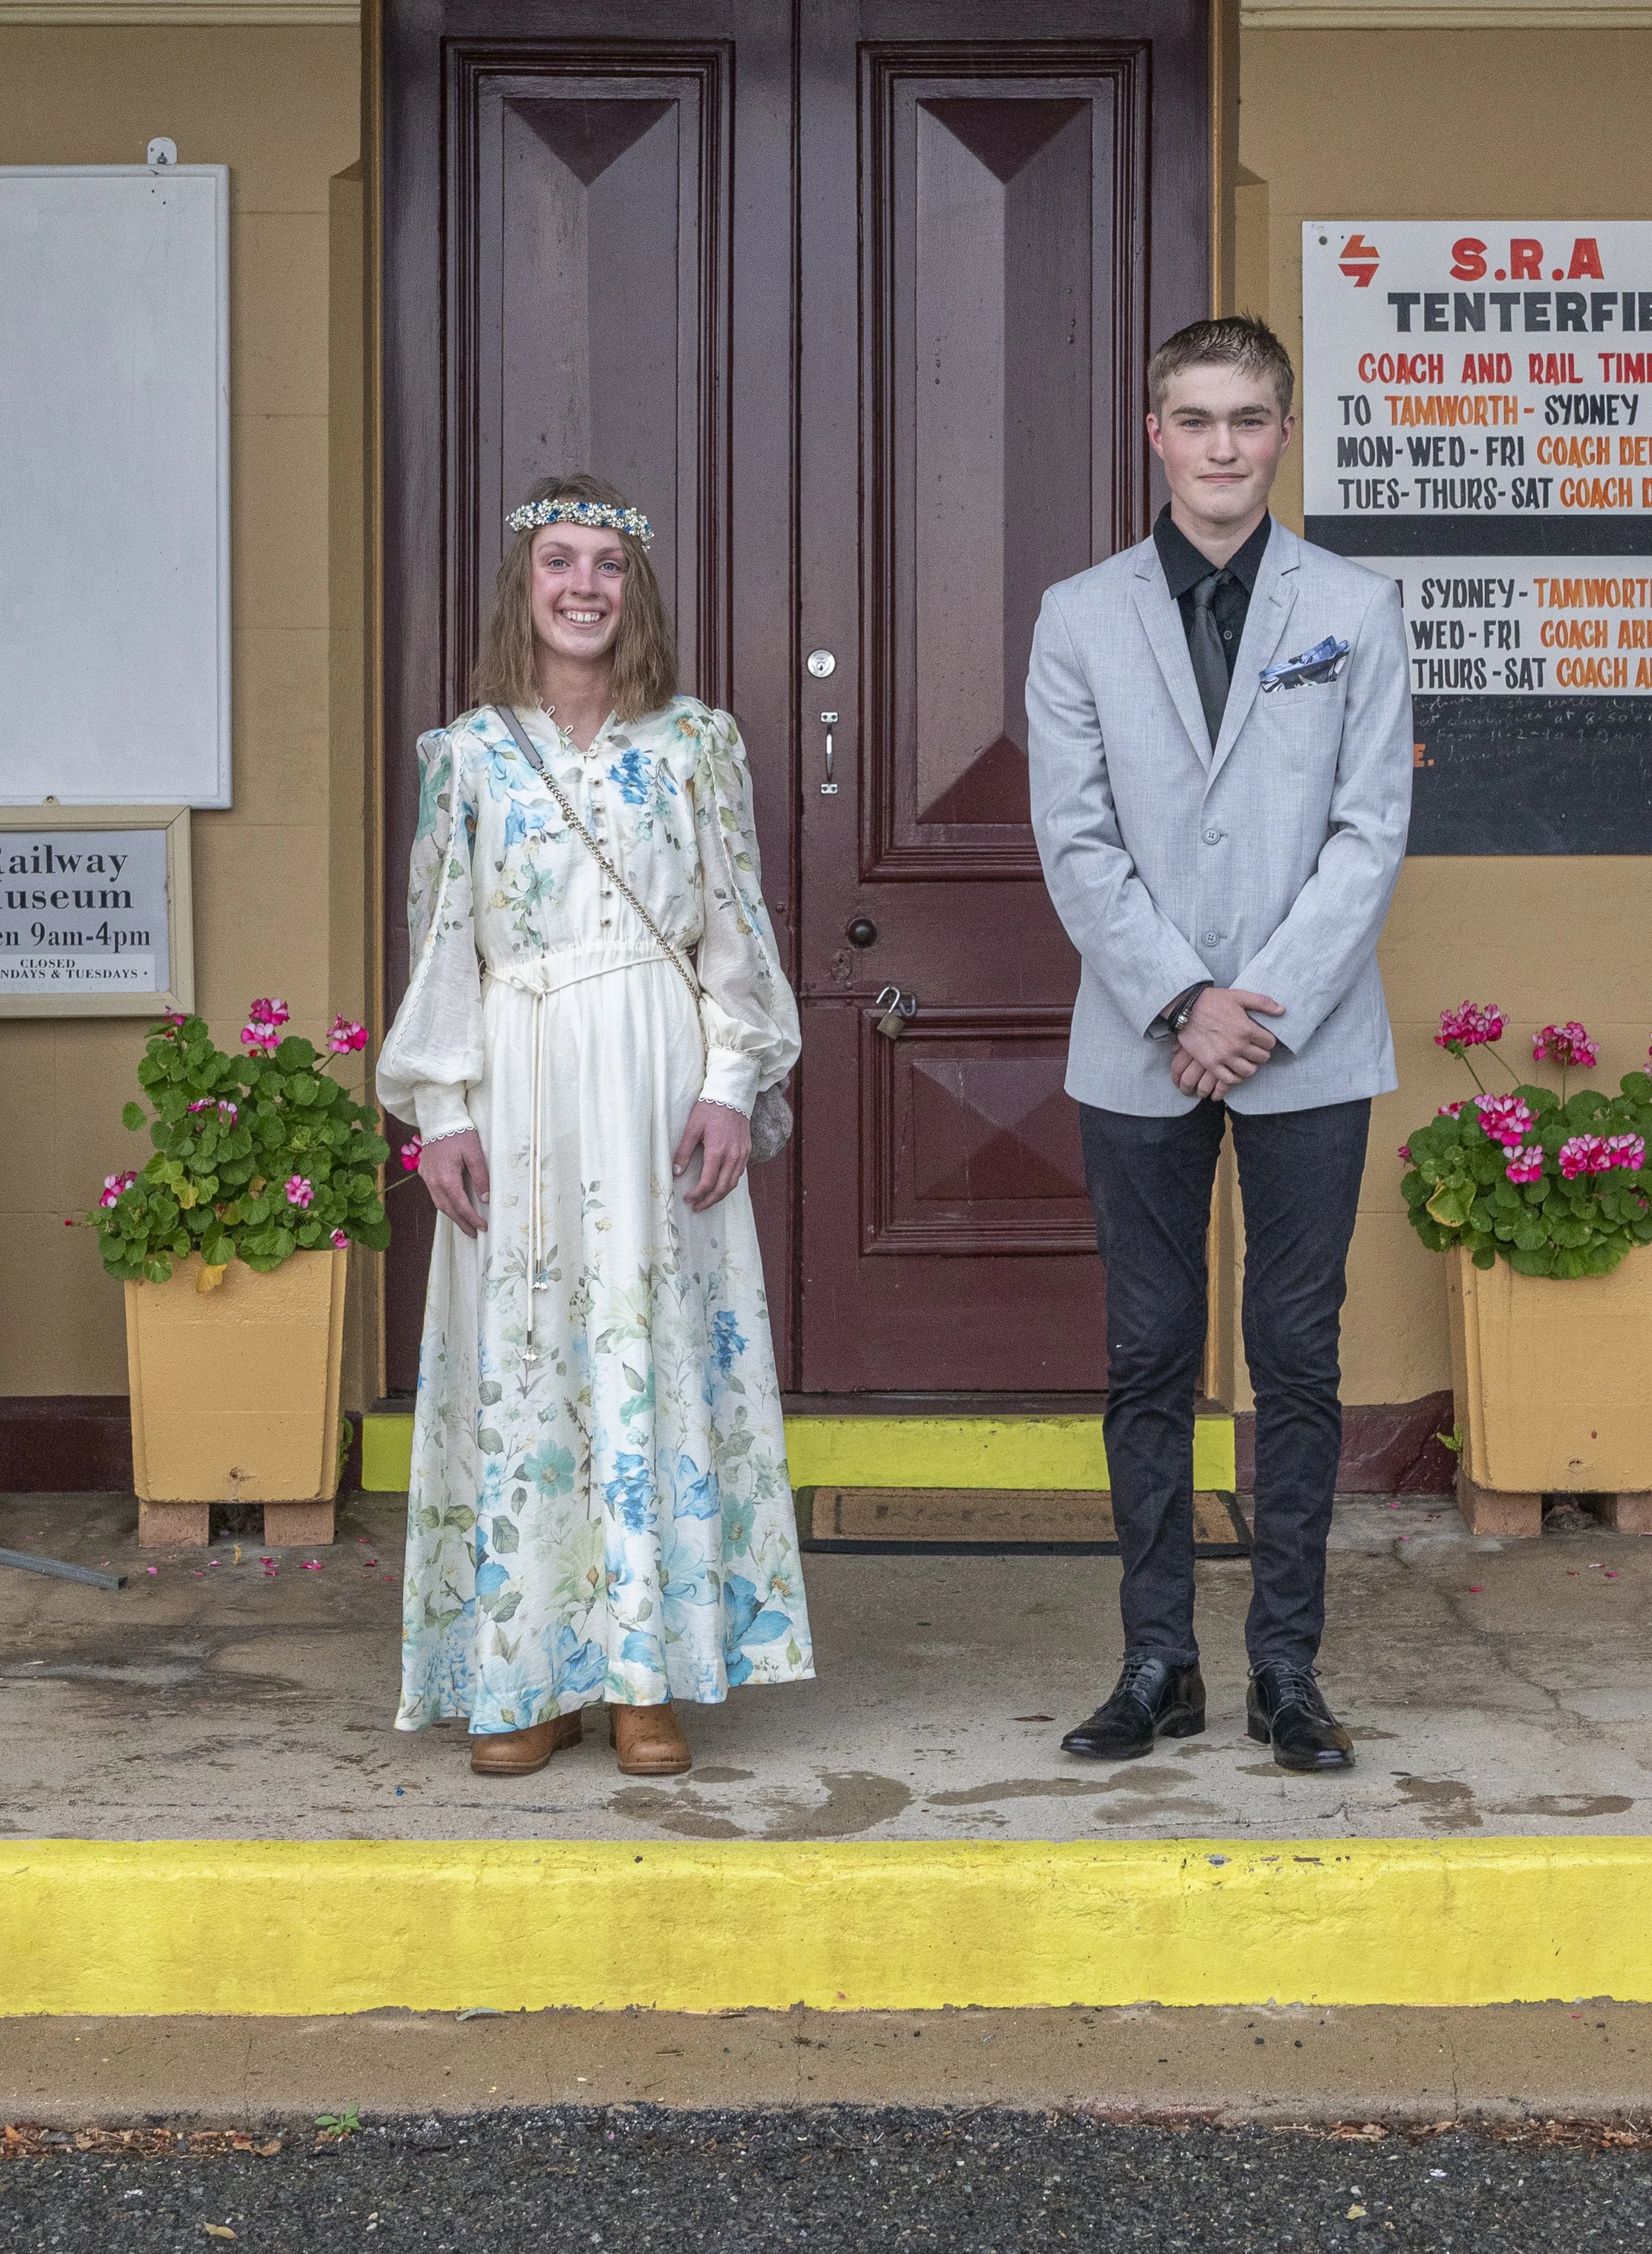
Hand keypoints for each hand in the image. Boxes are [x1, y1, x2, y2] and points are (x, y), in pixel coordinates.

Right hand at [419, 1127, 490, 1236]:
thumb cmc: (459, 1133)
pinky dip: (444, 1204)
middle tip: (474, 1234)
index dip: (472, 1219)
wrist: (438, 1118)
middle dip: (462, 1223)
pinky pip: (434, 1194)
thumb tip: (485, 1198)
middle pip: (448, 1209)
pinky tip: (452, 1207)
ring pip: (439, 1203)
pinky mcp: (425, 1172)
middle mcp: (433, 1181)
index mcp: (446, 1178)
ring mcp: (427, 1177)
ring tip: (464, 1224)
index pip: (461, 1206)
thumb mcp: (474, 1154)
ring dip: (452, 1215)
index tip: (483, 1227)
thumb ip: (481, 1177)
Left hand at [673, 1100, 751, 1211]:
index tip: (688, 1198)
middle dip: (709, 1201)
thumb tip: (676, 1172)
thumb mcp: (692, 1128)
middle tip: (697, 1207)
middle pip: (722, 1188)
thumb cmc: (710, 1109)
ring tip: (708, 1201)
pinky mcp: (746, 1152)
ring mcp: (742, 1155)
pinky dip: (729, 1184)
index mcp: (717, 1151)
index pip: (707, 1182)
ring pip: (732, 1184)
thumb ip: (684, 1151)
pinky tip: (720, 1186)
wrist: (732, 1096)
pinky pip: (739, 1174)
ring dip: (720, 1196)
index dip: (697, 1194)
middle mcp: (732, 1156)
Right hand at [1168, 986, 1284, 1099]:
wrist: (1186, 1009)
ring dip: (1250, 1066)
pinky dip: (1235, 1077)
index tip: (1261, 1038)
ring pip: (1249, 1071)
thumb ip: (1262, 1003)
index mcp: (1247, 1029)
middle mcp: (1237, 1045)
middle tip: (1254, 1049)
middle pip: (1262, 1058)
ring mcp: (1224, 1057)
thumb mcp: (1239, 996)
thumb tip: (1282, 1010)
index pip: (1270, 1043)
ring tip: (1246, 1060)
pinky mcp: (1211, 1064)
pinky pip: (1229, 1079)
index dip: (1268, 1040)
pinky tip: (1235, 1070)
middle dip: (1261, 1053)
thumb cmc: (1213, 1001)